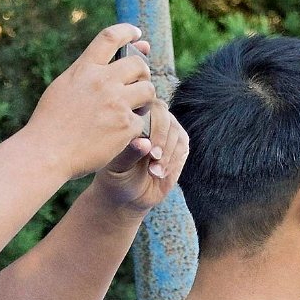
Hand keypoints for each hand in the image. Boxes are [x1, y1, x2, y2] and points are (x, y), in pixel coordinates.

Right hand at [20, 25, 158, 181]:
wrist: (46, 153)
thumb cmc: (50, 123)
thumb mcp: (62, 88)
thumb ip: (85, 74)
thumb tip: (110, 62)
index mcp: (84, 69)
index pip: (111, 37)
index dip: (127, 31)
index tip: (137, 35)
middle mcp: (102, 81)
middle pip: (138, 65)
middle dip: (142, 73)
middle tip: (138, 84)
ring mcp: (116, 104)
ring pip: (148, 90)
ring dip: (145, 99)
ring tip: (134, 109)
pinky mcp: (125, 126)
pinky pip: (142, 120)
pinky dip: (134, 127)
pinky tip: (122, 134)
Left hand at [91, 100, 188, 214]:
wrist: (129, 192)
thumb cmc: (117, 174)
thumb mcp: (118, 166)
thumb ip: (130, 153)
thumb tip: (144, 143)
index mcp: (131, 115)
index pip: (144, 107)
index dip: (148, 124)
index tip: (145, 145)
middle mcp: (151, 118)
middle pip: (164, 117)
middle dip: (161, 138)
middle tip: (154, 157)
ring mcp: (167, 130)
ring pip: (176, 132)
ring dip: (167, 153)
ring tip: (154, 172)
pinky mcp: (179, 144)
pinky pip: (182, 146)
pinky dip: (172, 160)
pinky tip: (160, 173)